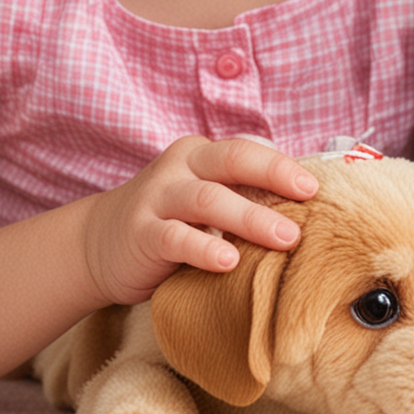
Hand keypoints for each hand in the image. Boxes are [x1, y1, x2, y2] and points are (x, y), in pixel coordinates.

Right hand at [81, 136, 316, 304]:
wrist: (97, 245)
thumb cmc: (169, 223)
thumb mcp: (203, 200)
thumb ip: (239, 197)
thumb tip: (305, 211)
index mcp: (200, 155)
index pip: (246, 151)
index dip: (281, 166)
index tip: (316, 186)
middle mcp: (179, 167)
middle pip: (232, 160)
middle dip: (274, 175)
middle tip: (309, 198)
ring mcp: (157, 198)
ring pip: (208, 199)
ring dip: (250, 217)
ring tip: (286, 237)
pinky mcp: (140, 234)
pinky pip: (175, 238)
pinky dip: (204, 248)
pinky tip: (229, 261)